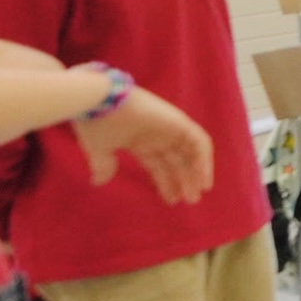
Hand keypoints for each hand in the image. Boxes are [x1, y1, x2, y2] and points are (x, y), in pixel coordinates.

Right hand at [72, 87, 214, 202]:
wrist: (99, 100)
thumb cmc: (96, 122)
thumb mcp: (99, 149)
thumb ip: (104, 165)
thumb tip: (98, 181)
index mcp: (139, 141)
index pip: (159, 164)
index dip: (166, 182)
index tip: (172, 200)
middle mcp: (157, 135)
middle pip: (176, 161)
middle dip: (183, 180)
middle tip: (190, 200)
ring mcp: (169, 128)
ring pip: (190, 153)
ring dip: (196, 173)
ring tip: (197, 194)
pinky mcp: (178, 122)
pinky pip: (199, 143)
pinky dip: (204, 161)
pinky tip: (203, 180)